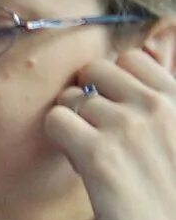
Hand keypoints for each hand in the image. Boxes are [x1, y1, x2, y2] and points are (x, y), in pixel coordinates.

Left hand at [45, 47, 175, 219]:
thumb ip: (162, 117)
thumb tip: (130, 99)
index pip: (132, 59)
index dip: (112, 82)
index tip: (112, 108)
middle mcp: (157, 105)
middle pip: (96, 70)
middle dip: (85, 95)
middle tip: (90, 129)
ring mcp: (128, 126)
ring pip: (71, 98)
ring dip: (70, 123)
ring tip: (86, 152)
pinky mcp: (99, 154)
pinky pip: (56, 121)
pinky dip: (57, 138)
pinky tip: (75, 161)